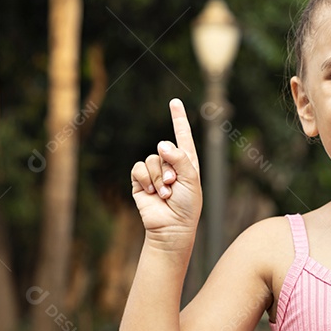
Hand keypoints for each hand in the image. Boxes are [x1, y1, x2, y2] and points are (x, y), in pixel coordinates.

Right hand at [130, 98, 202, 236]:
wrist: (171, 228)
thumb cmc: (187, 206)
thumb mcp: (191, 179)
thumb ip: (180, 158)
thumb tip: (161, 144)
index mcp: (187, 162)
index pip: (183, 136)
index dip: (178, 119)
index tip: (175, 102)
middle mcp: (170, 164)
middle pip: (164, 148)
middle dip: (169, 168)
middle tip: (173, 186)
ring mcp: (154, 172)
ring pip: (151, 159)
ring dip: (158, 177)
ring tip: (165, 194)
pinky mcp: (140, 181)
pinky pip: (139, 168)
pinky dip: (146, 180)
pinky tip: (151, 193)